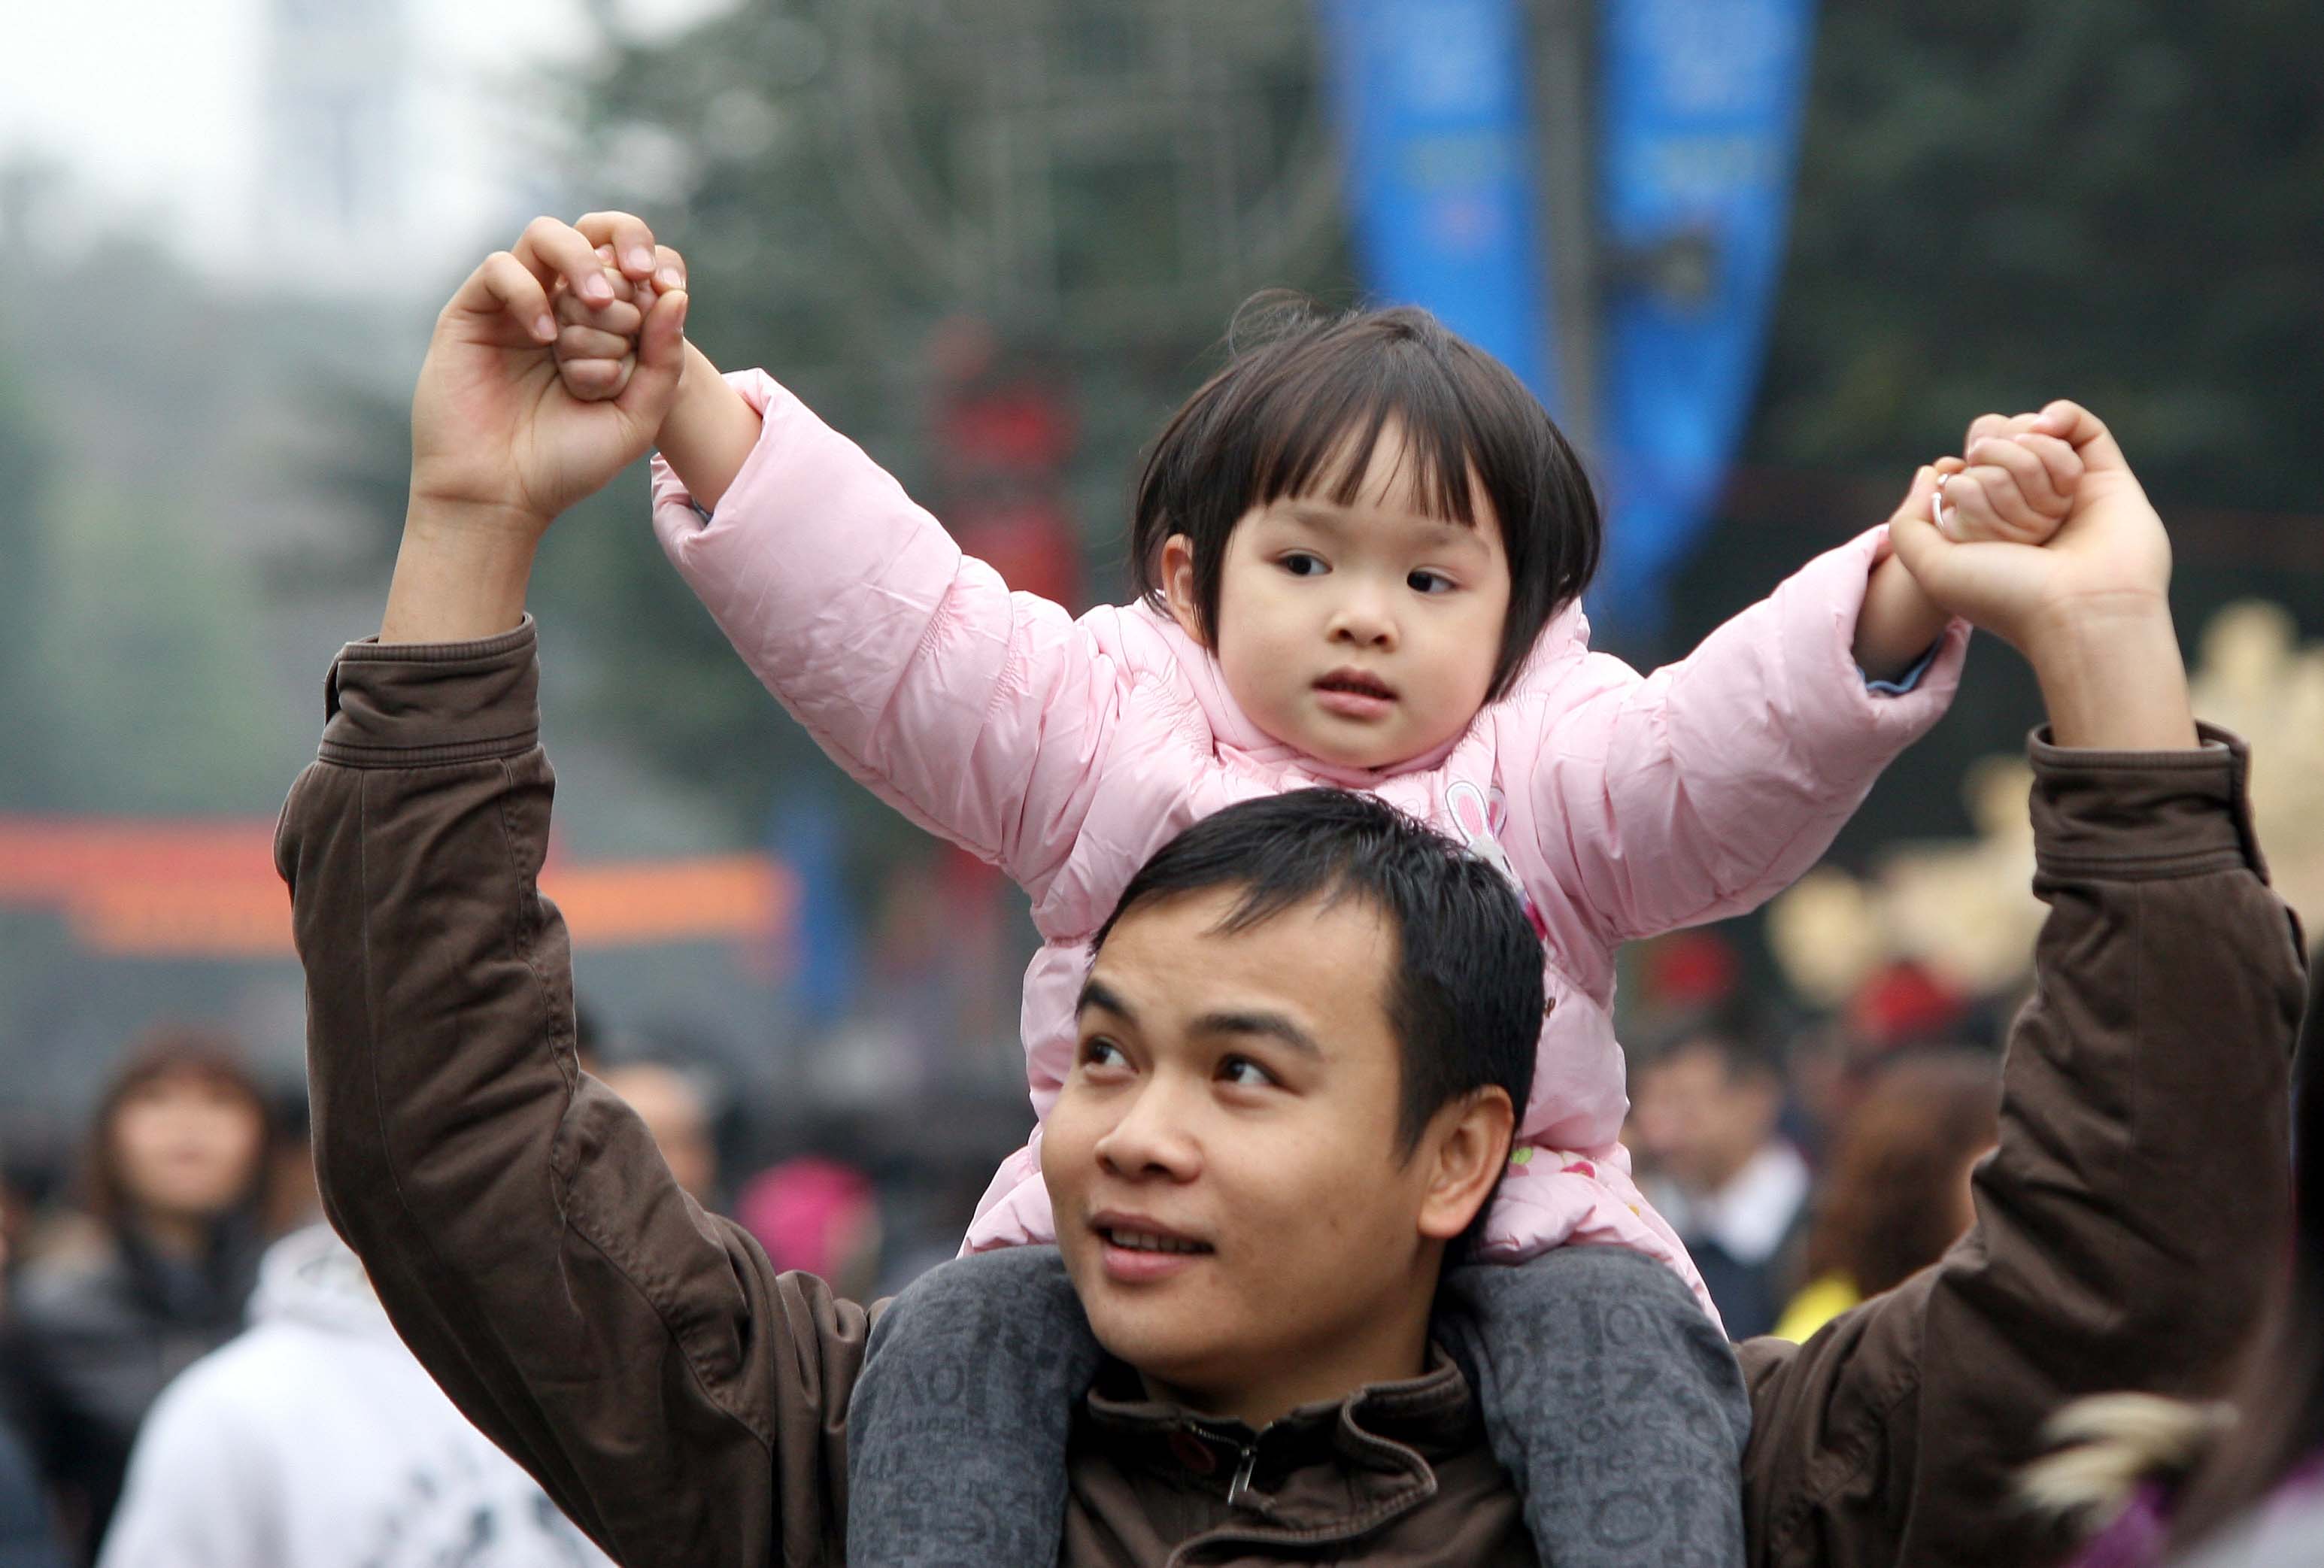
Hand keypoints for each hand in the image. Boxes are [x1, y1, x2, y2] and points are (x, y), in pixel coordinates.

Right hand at [408, 212, 685, 533]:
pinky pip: (501, 269)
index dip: (654, 266)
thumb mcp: (636, 417)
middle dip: (622, 266)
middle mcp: (559, 306)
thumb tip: (675, 295)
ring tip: (598, 302)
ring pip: (547, 236)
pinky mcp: (472, 313)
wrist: (502, 497)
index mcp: (603, 326)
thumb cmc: (569, 463)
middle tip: (632, 300)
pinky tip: (546, 339)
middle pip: (594, 237)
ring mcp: (515, 306)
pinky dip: (529, 293)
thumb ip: (664, 360)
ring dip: (581, 260)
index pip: (632, 264)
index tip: (670, 292)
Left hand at [1891, 401, 2191, 748]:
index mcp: (1991, 527)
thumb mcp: (1930, 569)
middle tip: (2010, 505)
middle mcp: (2029, 507)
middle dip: (1997, 461)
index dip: (1964, 472)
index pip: (1966, 466)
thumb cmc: (2006, 595)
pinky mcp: (2110, 478)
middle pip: (1998, 444)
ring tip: (2042, 498)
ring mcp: (2070, 492)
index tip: (1968, 498)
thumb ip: (1907, 524)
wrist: (2081, 613)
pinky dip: (2060, 416)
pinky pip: (2081, 426)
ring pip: (2035, 434)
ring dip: (2027, 453)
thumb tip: (1929, 472)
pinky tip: (2046, 427)